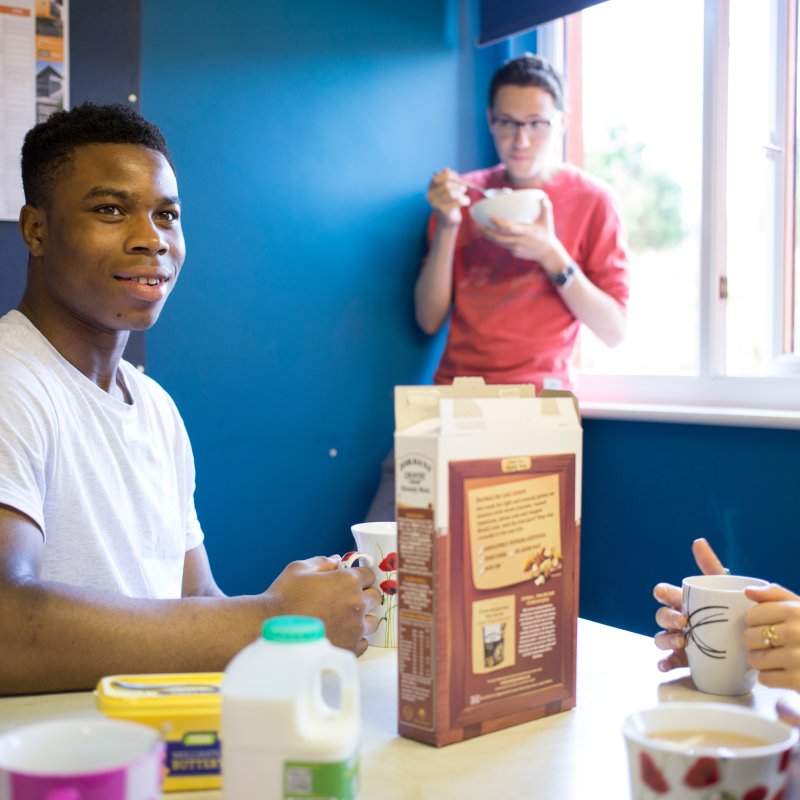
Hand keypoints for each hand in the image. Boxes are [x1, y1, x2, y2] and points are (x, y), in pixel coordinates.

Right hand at [264, 556, 380, 655]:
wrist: (269, 627)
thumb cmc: (283, 595)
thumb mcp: (299, 568)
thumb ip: (322, 562)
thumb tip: (336, 560)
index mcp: (348, 581)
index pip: (369, 575)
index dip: (360, 576)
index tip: (352, 581)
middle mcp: (356, 604)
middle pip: (375, 597)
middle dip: (364, 595)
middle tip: (347, 599)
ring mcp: (354, 628)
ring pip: (372, 621)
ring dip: (363, 618)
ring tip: (345, 618)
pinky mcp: (348, 648)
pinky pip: (363, 643)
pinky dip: (356, 638)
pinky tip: (341, 634)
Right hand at [426, 168, 468, 226]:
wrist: (448, 221)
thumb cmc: (450, 202)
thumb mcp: (448, 188)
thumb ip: (447, 178)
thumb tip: (446, 169)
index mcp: (430, 187)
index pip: (440, 176)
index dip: (452, 175)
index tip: (458, 179)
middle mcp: (430, 195)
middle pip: (446, 184)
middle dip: (458, 185)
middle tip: (464, 188)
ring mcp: (435, 204)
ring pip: (451, 193)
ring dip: (461, 192)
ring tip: (464, 195)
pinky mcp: (443, 211)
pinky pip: (457, 201)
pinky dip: (465, 200)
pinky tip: (466, 202)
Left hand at [476, 194, 563, 267]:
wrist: (547, 252)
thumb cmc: (546, 233)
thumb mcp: (547, 220)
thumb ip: (545, 208)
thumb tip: (543, 196)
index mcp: (526, 231)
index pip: (509, 228)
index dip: (498, 224)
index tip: (490, 217)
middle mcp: (519, 240)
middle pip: (499, 238)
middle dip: (487, 232)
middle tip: (478, 225)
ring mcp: (516, 248)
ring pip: (499, 243)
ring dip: (488, 236)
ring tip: (480, 229)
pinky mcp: (514, 253)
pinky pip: (503, 246)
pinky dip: (496, 240)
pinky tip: (490, 234)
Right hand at [653, 538, 725, 671]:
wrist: (745, 642)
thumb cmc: (728, 610)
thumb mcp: (722, 588)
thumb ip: (710, 565)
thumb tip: (698, 541)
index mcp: (683, 602)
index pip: (665, 594)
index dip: (662, 592)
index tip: (663, 592)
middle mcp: (677, 621)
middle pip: (661, 616)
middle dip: (666, 617)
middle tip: (683, 621)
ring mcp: (679, 640)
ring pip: (660, 638)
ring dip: (665, 639)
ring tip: (680, 642)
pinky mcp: (684, 660)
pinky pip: (667, 661)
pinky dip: (663, 663)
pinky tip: (666, 665)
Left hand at [743, 583, 799, 690]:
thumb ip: (775, 595)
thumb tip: (749, 591)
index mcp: (796, 612)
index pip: (752, 616)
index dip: (754, 621)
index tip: (764, 624)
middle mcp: (797, 633)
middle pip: (749, 638)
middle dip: (755, 642)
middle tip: (770, 643)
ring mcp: (798, 658)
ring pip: (754, 659)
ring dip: (760, 660)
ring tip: (775, 657)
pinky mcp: (798, 681)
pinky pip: (765, 678)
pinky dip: (769, 677)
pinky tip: (782, 671)